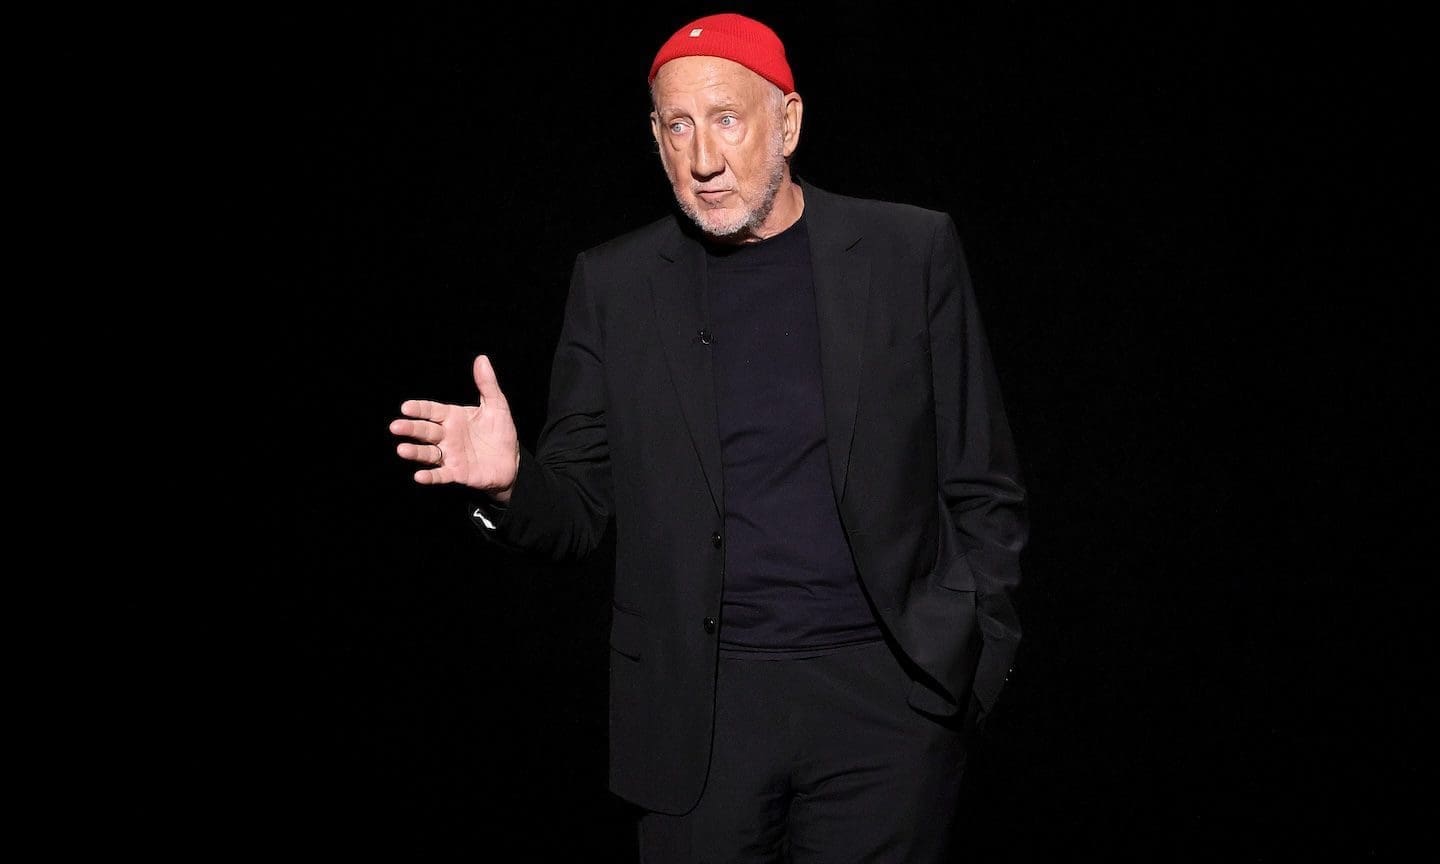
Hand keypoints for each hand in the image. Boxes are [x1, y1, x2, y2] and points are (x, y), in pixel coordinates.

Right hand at [390, 354, 519, 500]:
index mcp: (453, 417)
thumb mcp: (497, 406)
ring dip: (415, 452)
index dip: (419, 409)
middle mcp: (447, 436)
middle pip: (425, 431)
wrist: (511, 461)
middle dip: (411, 428)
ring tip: (402, 450)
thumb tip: (482, 359)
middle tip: (396, 426)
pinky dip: (430, 476)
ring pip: (428, 453)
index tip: (406, 407)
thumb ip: (487, 384)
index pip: (432, 411)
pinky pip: (441, 475)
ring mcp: (450, 455)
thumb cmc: (500, 432)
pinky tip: (419, 476)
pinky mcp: (457, 473)